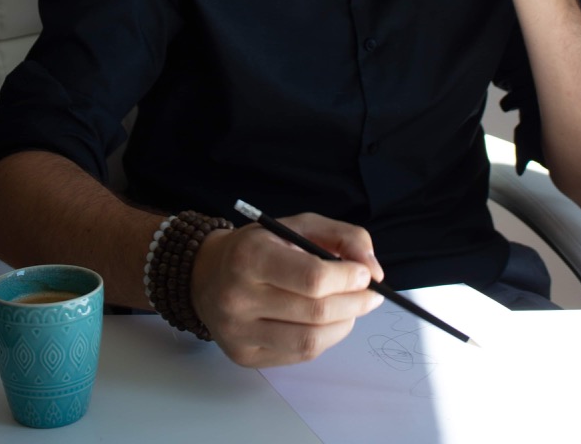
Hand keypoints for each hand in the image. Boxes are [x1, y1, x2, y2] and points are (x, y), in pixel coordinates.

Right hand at [189, 212, 384, 366]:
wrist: (207, 274)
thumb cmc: (260, 246)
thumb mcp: (298, 225)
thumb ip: (343, 237)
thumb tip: (373, 269)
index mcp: (251, 256)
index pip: (312, 278)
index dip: (348, 279)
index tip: (366, 274)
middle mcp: (239, 297)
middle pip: (316, 312)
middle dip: (355, 303)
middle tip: (370, 294)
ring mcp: (239, 332)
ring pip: (310, 340)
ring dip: (344, 324)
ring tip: (351, 308)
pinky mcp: (244, 356)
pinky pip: (298, 355)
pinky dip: (324, 339)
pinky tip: (326, 322)